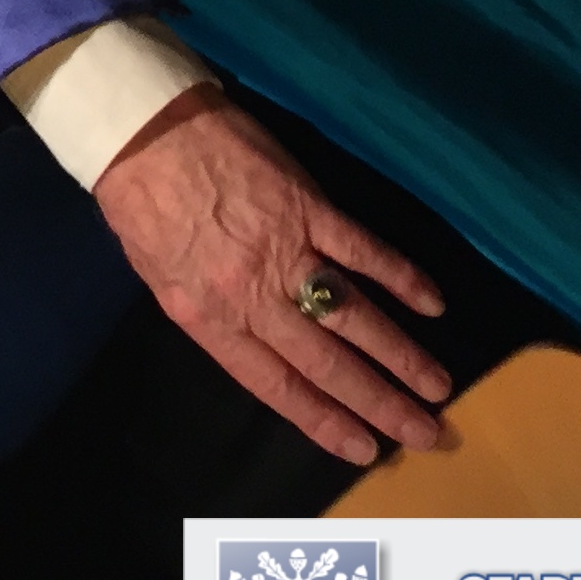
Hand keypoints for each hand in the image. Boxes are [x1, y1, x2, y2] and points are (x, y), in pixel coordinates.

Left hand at [91, 90, 450, 464]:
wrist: (140, 130)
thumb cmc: (140, 203)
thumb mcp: (160, 277)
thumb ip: (211, 315)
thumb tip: (261, 347)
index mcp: (207, 317)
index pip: (275, 385)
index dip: (324, 420)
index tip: (367, 449)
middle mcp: (250, 294)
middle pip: (326, 362)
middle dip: (380, 404)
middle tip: (427, 433)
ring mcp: (283, 250)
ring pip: (353, 316)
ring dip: (402, 355)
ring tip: (440, 387)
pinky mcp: (307, 206)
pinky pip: (363, 250)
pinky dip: (402, 277)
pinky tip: (433, 303)